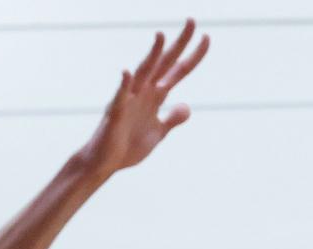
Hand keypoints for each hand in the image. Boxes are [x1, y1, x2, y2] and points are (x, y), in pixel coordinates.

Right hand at [79, 19, 209, 177]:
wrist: (105, 164)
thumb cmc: (127, 147)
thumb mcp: (157, 134)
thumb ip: (171, 119)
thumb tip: (187, 107)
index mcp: (155, 96)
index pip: (178, 71)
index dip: (193, 56)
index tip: (207, 38)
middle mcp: (144, 92)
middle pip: (164, 63)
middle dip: (179, 44)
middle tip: (193, 20)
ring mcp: (129, 100)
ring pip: (143, 74)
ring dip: (152, 56)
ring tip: (161, 36)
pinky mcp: (116, 114)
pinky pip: (120, 97)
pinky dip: (124, 85)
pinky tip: (127, 73)